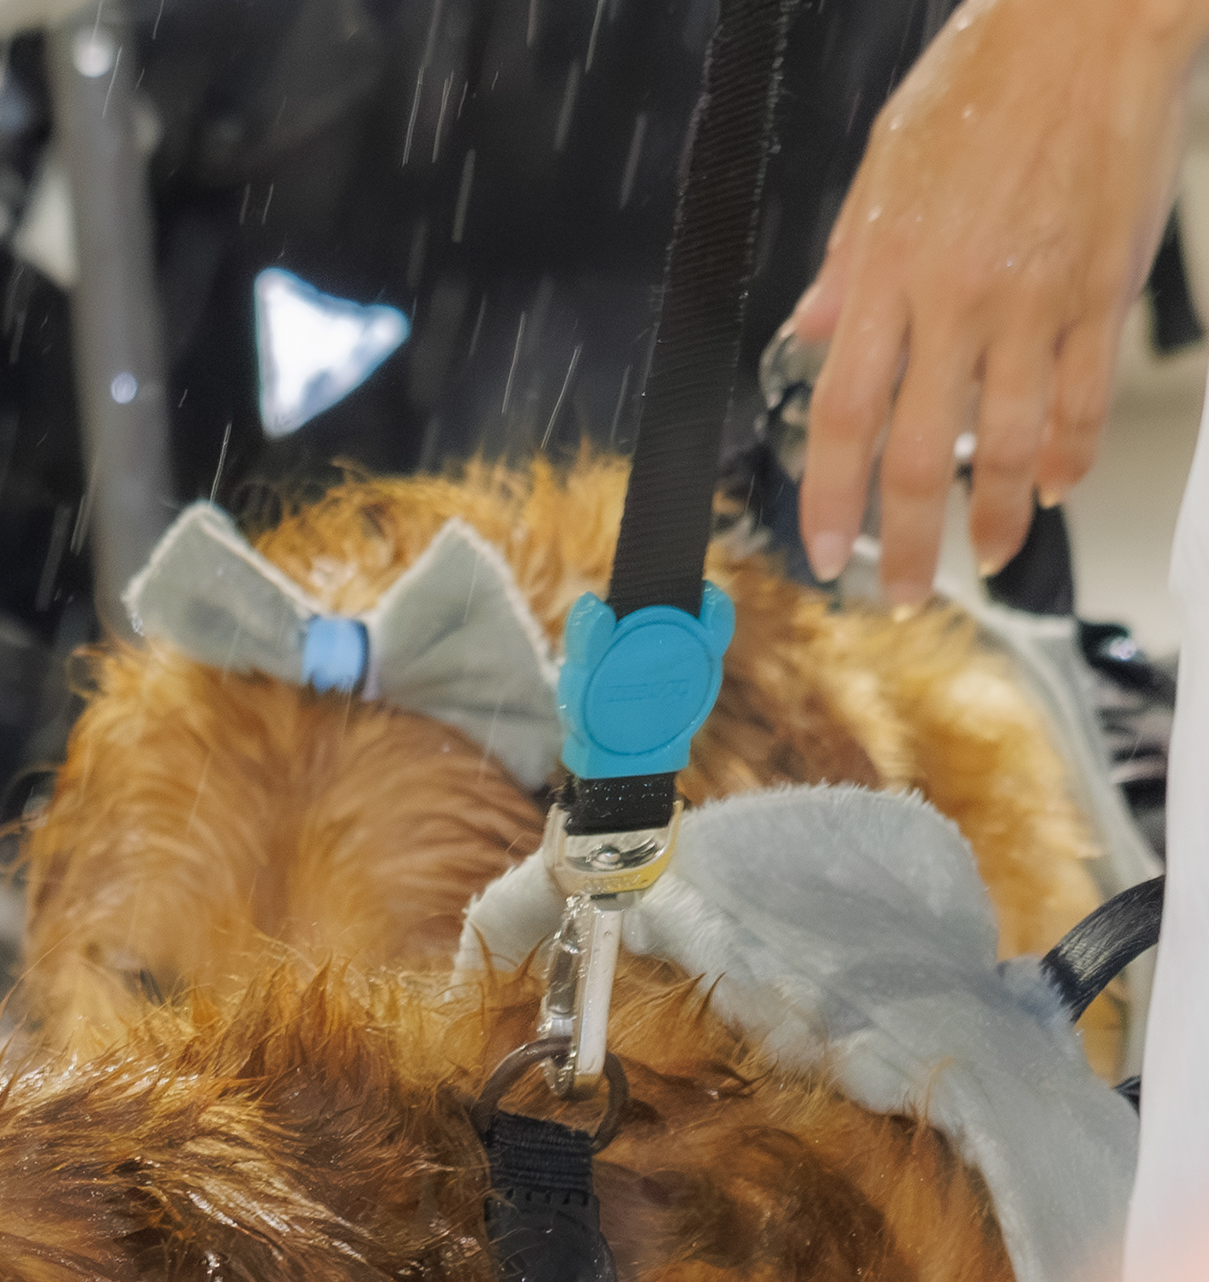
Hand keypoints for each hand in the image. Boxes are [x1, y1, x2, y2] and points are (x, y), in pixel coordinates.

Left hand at [795, 0, 1205, 606]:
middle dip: (907, 546)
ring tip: (989, 557)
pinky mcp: (1101, 296)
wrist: (1090, 23)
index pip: (841, 414)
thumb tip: (808, 333)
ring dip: (995, 520)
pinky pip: (1081, 403)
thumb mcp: (884, 166)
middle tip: (906, 597)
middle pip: (921, 458)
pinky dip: (1068, 459)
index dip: (827, 499)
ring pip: (1009, 448)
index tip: (824, 551)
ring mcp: (1035, 304)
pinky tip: (1056, 486)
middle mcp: (957, 299)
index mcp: (890, 271)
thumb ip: (847, 263)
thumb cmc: (986, 79)